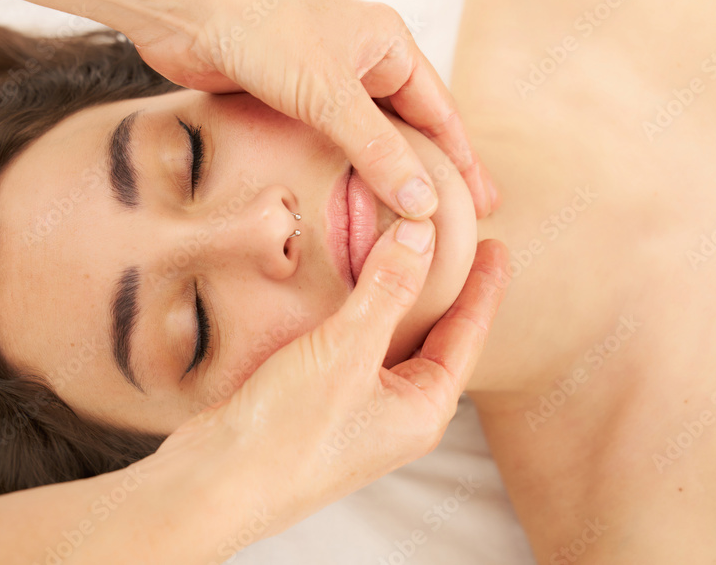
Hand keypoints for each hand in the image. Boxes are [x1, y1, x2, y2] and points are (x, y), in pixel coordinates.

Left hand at [133, 0, 499, 220]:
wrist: (186, 8)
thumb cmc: (264, 27)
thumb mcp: (331, 93)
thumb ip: (377, 150)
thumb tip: (422, 203)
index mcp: (388, 47)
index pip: (440, 114)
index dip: (462, 161)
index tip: (482, 203)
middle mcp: (360, 64)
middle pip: (408, 130)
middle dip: (430, 174)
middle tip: (453, 223)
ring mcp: (322, 83)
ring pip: (364, 141)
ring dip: (383, 178)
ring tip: (404, 224)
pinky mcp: (286, 101)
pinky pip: (325, 146)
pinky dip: (340, 175)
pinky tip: (349, 204)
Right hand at [152, 219, 508, 546]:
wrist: (218, 482)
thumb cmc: (288, 434)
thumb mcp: (346, 351)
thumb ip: (387, 289)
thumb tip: (422, 234)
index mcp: (422, 409)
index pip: (468, 335)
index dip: (484, 287)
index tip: (496, 245)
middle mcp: (397, 411)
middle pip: (434, 336)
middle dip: (445, 288)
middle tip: (456, 240)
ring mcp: (358, 406)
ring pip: (391, 337)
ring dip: (398, 295)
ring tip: (407, 251)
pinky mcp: (320, 398)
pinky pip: (354, 344)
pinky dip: (359, 309)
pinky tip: (351, 286)